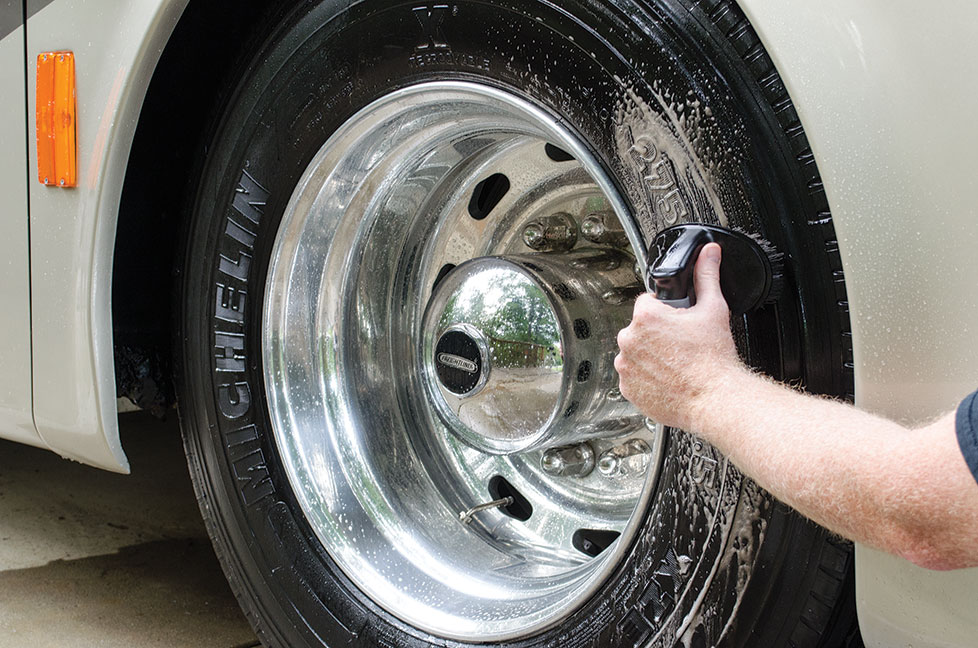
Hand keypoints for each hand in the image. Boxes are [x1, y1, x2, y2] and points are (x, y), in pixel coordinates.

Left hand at [614, 243, 741, 429]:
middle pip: (641, 328)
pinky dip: (647, 376)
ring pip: (636, 352)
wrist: (715, 399)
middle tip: (681, 344)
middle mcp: (629, 340)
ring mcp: (626, 365)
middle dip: (658, 333)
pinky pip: (634, 376)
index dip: (667, 311)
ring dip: (651, 355)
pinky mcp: (627, 388)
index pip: (648, 302)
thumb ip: (707, 275)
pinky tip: (668, 377)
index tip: (679, 322)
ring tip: (676, 363)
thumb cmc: (713, 360)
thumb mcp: (713, 309)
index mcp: (645, 317)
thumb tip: (709, 253)